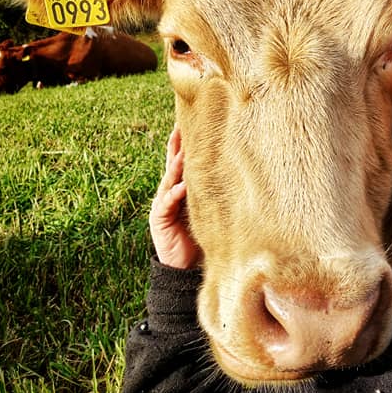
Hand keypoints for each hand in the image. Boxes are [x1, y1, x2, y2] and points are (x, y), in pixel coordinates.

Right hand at [149, 124, 201, 268]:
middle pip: (171, 166)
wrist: (183, 266)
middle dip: (175, 148)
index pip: (181, 163)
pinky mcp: (159, 220)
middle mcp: (168, 194)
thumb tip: (232, 173)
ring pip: (168, 181)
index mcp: (180, 190)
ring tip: (182, 153)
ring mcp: (162, 206)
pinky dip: (175, 194)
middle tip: (180, 127)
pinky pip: (167, 204)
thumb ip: (211, 194)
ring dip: (175, 167)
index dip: (184, 145)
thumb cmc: (200, 237)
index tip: (190, 125)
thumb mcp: (207, 211)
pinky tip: (183, 186)